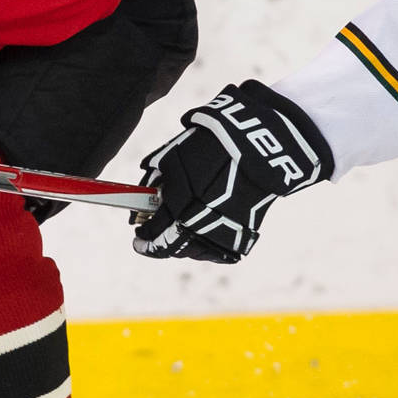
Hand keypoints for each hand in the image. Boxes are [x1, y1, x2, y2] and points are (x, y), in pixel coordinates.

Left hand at [132, 80, 329, 262]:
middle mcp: (199, 224)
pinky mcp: (242, 234)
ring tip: (179, 235)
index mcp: (178, 204)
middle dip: (160, 245)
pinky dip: (208, 247)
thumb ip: (156, 182)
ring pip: (196, 253)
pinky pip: (219, 251)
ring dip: (182, 247)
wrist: (259, 145)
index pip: (154, 234)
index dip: (144, 240)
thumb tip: (144, 197)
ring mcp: (223, 232)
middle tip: (153, 240)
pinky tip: (203, 236)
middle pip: (173, 248)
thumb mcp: (173, 156)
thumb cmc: (211, 144)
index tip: (139, 239)